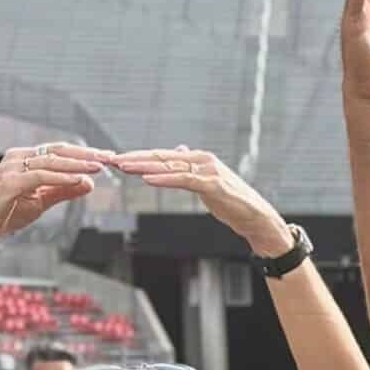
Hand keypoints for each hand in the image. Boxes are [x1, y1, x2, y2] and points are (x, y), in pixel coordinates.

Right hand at [0, 142, 105, 246]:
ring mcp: (11, 169)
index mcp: (25, 158)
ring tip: (98, 168)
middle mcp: (17, 158)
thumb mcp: (42, 201)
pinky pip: (39, 177)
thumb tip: (89, 183)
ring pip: (50, 161)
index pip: (59, 151)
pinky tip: (78, 180)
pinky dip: (60, 178)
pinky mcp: (9, 183)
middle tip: (109, 158)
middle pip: (57, 151)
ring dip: (76, 164)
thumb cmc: (9, 212)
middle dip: (86, 154)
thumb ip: (63, 191)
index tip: (108, 157)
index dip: (84, 153)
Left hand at [111, 148, 289, 252]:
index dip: (140, 157)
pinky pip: (183, 180)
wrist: (257, 219)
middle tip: (112, 159)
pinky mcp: (213, 185)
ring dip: (144, 166)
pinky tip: (147, 179)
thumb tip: (179, 150)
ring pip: (170, 166)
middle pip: (162, 157)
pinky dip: (164, 178)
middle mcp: (203, 160)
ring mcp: (209, 171)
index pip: (163, 155)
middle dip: (135, 159)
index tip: (119, 159)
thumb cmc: (233, 203)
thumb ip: (191, 167)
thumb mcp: (209, 181)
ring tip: (123, 167)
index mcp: (199, 158)